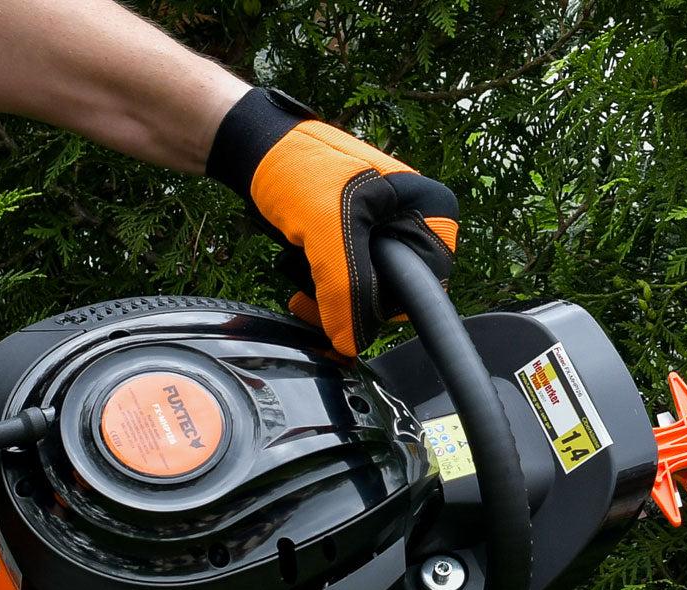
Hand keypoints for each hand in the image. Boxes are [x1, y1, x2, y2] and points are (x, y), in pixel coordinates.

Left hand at [208, 88, 458, 355]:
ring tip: (301, 273)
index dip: (383, 300)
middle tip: (313, 291)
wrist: (255, 150)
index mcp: (431, 208)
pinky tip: (299, 277)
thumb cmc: (297, 167)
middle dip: (349, 300)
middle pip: (395, 293)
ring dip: (329, 297)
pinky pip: (348, 286)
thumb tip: (352, 341)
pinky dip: (321, 291)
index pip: (426, 282)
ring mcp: (385, 233)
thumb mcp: (327, 227)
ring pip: (367, 294)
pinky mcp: (357, 243)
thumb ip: (346, 285)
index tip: (344, 299)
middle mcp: (415, 221)